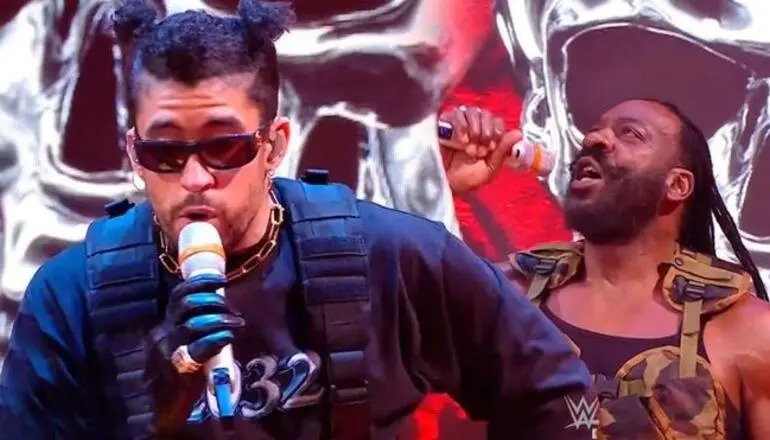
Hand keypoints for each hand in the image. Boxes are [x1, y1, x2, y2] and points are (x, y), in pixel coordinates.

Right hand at [144, 273, 244, 433]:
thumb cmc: (179, 376)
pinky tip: (228, 337)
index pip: (178, 294)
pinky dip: (218, 337)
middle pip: (188, 304)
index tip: (221, 279)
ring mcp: (166, 351)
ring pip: (195, 323)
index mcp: (163, 327)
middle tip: (234, 311)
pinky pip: (200, 345)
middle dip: (216, 302)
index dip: (200, 283)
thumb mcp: (182, 346)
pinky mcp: (176, 366)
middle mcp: (161, 334)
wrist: (164, 409)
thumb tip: (222, 307)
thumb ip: (195, 327)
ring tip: (238, 323)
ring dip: (222, 319)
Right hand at [439, 106, 521, 192]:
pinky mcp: (444, 123)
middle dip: (486, 132)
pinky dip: (462, 125)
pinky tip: (461, 140)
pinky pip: (456, 113)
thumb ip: (503, 151)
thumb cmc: (465, 179)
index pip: (497, 121)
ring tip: (469, 148)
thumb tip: (519, 133)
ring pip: (472, 111)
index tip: (493, 146)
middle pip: (486, 114)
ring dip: (475, 129)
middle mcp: (473, 127)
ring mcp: (458, 123)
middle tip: (480, 151)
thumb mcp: (489, 168)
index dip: (497, 130)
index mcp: (486, 137)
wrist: (443, 184)